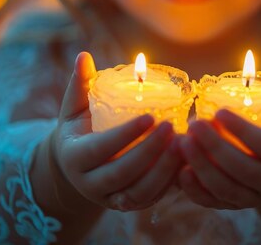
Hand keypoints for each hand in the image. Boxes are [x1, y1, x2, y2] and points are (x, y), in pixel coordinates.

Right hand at [49, 52, 182, 211]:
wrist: (75, 167)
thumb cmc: (79, 128)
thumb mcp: (74, 108)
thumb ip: (80, 84)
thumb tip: (84, 55)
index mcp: (75, 157)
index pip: (101, 148)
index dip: (126, 135)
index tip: (151, 116)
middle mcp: (90, 184)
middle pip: (123, 173)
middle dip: (150, 151)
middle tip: (172, 126)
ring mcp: (111, 199)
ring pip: (140, 191)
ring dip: (164, 169)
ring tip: (183, 144)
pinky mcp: (129, 205)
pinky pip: (152, 198)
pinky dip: (170, 182)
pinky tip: (186, 160)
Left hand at [178, 63, 260, 208]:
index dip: (244, 131)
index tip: (219, 111)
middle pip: (244, 170)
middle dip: (216, 148)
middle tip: (194, 124)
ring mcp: (254, 198)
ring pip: (226, 189)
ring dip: (202, 167)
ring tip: (182, 141)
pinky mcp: (235, 207)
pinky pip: (213, 202)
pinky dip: (195, 191)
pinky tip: (180, 170)